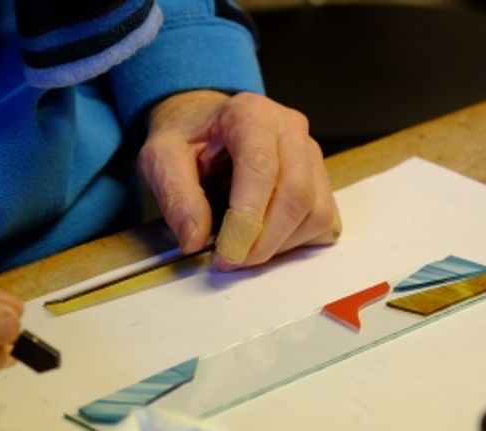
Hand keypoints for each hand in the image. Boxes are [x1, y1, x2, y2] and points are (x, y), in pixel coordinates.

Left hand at [138, 90, 340, 270]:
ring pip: (316, 213)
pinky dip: (298, 242)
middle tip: (231, 262)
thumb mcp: (161, 157)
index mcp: (251, 115)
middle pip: (296, 195)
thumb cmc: (188, 138)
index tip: (226, 255)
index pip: (261, 169)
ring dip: (280, 245)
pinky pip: (324, 222)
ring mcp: (311, 155)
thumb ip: (176, 197)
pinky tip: (266, 240)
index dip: (246, 220)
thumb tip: (194, 240)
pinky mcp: (321, 180)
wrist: (205, 124)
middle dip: (264, 241)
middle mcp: (291, 130)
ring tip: (244, 249)